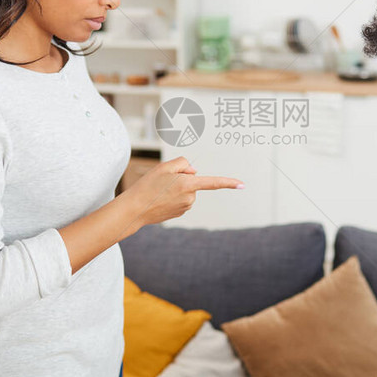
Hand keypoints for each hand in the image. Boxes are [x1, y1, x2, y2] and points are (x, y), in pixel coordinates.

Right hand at [122, 156, 242, 225]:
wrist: (135, 209)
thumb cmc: (148, 186)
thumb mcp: (164, 167)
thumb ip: (183, 164)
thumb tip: (194, 172)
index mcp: (188, 184)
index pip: (213, 182)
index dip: (228, 183)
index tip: (242, 184)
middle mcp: (190, 198)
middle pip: (192, 181)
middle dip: (182, 178)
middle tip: (162, 181)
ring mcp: (185, 207)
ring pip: (187, 190)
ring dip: (176, 188)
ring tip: (159, 191)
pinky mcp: (179, 213)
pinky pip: (181, 199)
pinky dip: (173, 196)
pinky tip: (160, 198)